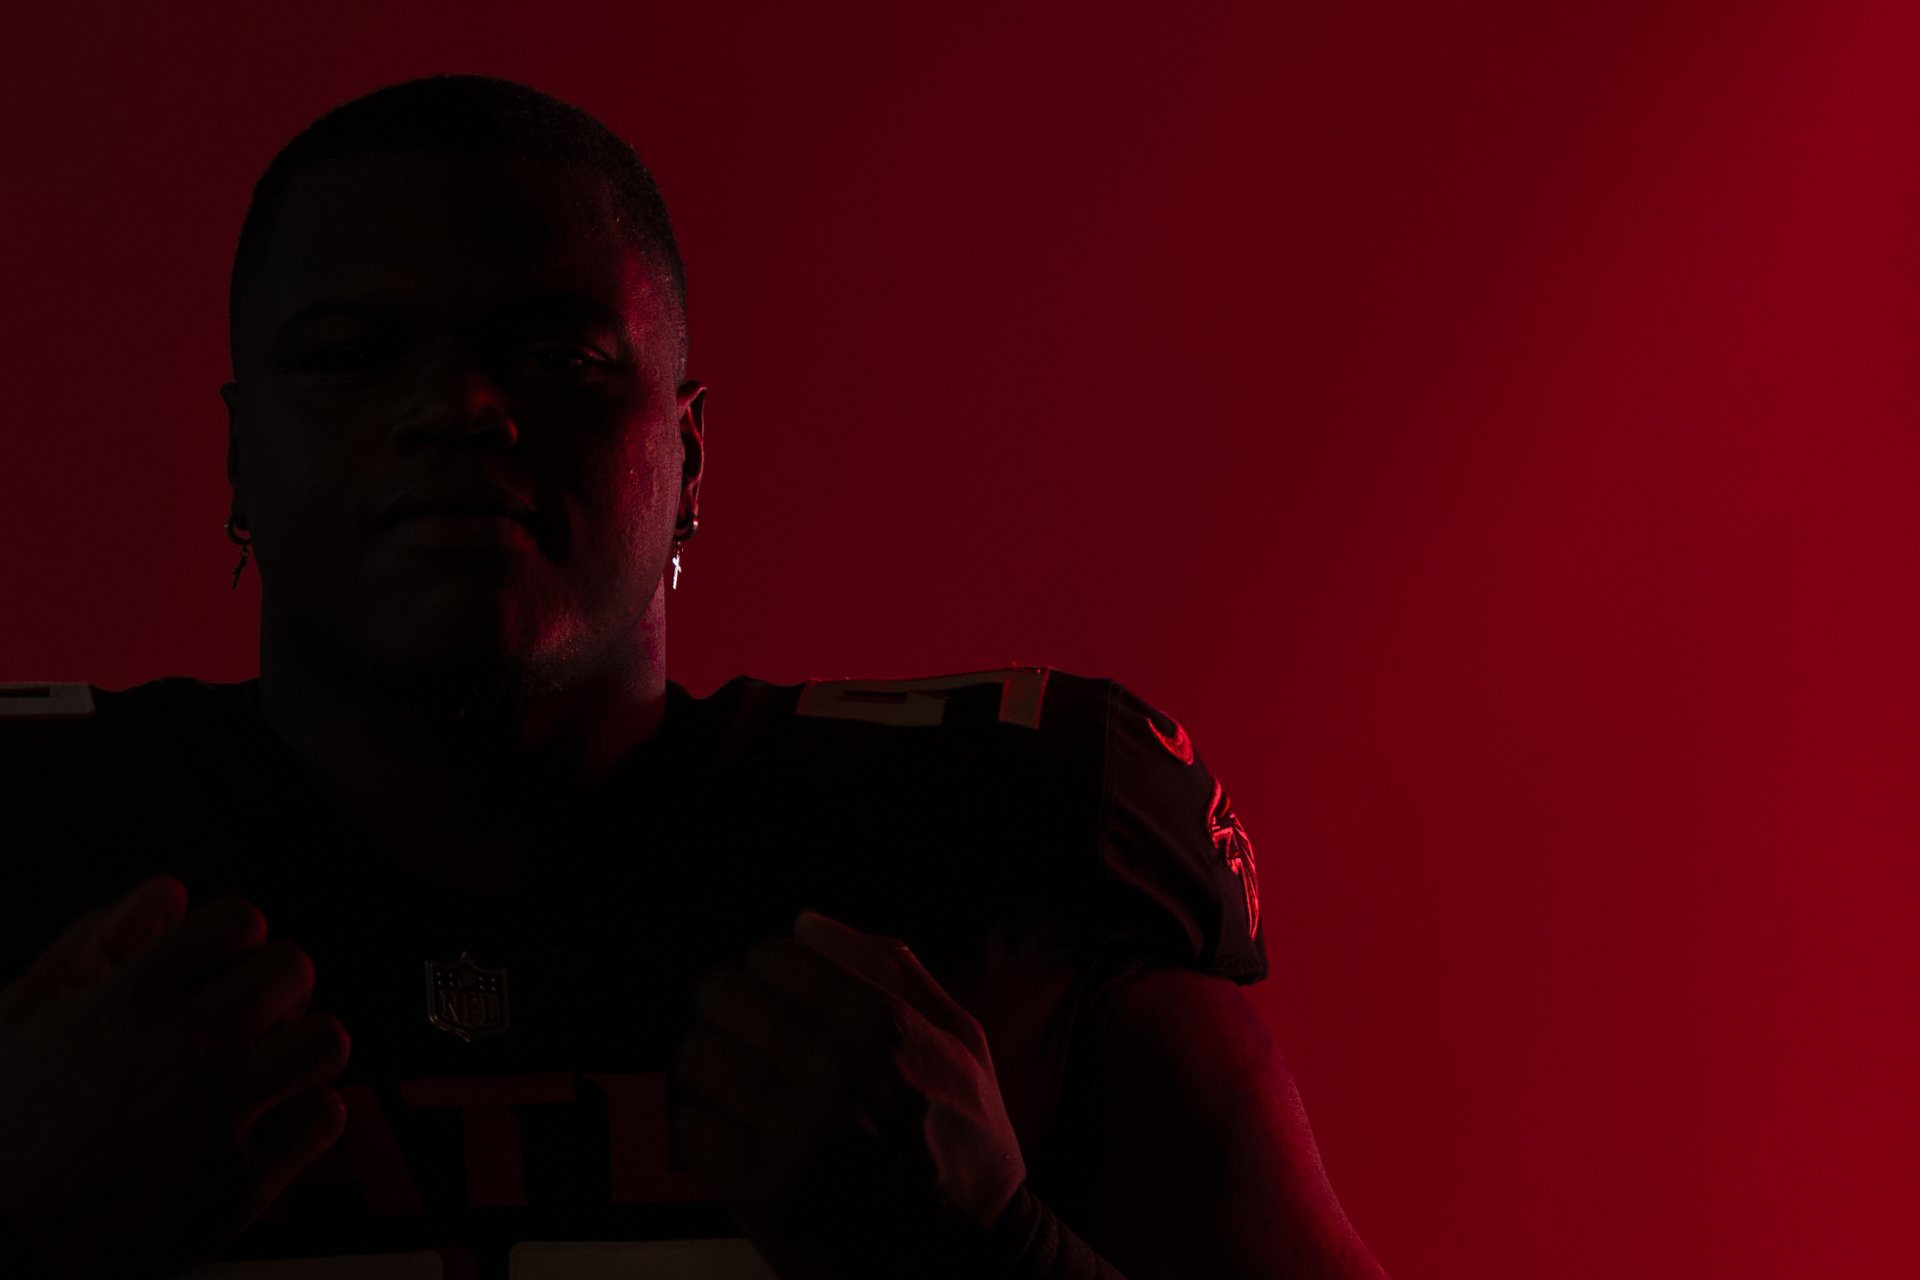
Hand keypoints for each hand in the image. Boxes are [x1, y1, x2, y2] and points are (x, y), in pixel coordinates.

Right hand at [0, 876, 351, 1279]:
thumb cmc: (3, 1134)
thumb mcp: (17, 1020)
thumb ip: (91, 944)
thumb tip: (168, 894)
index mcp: (128, 1004)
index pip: (237, 920)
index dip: (234, 936)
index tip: (224, 960)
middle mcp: (184, 1052)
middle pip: (292, 968)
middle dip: (276, 982)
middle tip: (254, 1010)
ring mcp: (219, 1119)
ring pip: (324, 1040)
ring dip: (303, 1044)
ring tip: (272, 1062)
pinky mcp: (243, 1185)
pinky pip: (325, 1116)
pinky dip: (307, 1113)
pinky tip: (272, 1119)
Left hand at [670, 910, 1025, 1279]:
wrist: (966, 1255)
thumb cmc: (963, 1143)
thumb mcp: (958, 1039)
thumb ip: (888, 968)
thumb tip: (805, 922)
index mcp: (875, 1017)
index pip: (769, 953)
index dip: (767, 979)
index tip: (776, 1007)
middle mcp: (828, 1061)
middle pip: (716, 994)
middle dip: (727, 1018)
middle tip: (746, 1048)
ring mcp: (790, 1125)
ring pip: (694, 1058)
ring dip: (711, 1078)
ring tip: (740, 1098)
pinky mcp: (761, 1185)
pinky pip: (689, 1127)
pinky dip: (704, 1135)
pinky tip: (736, 1143)